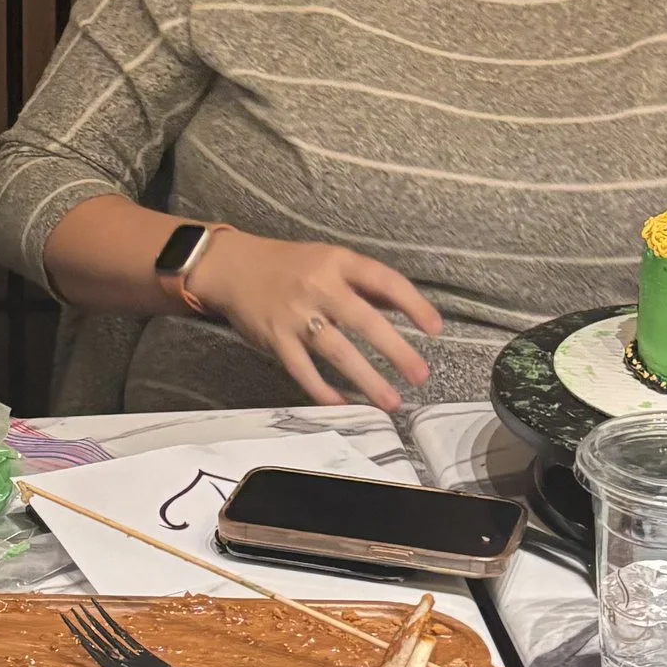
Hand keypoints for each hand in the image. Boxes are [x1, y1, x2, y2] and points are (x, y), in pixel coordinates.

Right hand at [187, 226, 443, 412]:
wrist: (231, 267)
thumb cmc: (287, 265)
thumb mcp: (329, 260)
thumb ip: (364, 283)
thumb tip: (404, 306)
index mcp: (338, 262)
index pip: (385, 281)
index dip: (413, 305)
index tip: (435, 329)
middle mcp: (319, 286)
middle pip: (364, 321)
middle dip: (395, 351)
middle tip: (420, 375)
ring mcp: (295, 314)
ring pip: (337, 352)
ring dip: (366, 379)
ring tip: (391, 401)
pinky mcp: (275, 338)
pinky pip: (302, 369)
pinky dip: (322, 390)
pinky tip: (342, 406)